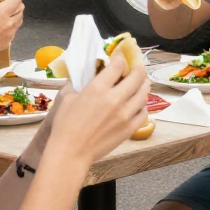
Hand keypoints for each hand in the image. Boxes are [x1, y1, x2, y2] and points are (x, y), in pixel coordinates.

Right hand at [0, 0, 23, 60]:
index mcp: (3, 11)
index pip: (17, 0)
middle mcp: (9, 22)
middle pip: (21, 10)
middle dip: (18, 4)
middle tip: (12, 4)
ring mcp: (10, 33)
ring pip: (19, 21)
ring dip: (16, 16)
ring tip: (9, 15)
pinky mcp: (7, 42)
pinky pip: (13, 32)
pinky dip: (11, 27)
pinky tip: (3, 28)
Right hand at [45, 49, 149, 164]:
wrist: (71, 153)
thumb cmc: (65, 125)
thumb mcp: (67, 98)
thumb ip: (77, 82)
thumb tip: (83, 73)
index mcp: (99, 88)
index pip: (118, 65)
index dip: (120, 57)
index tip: (119, 56)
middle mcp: (116, 98)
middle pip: (138, 75)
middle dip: (138, 68)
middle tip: (135, 67)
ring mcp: (125, 114)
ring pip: (144, 92)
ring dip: (143, 85)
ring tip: (139, 84)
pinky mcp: (130, 128)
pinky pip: (144, 111)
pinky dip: (142, 105)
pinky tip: (137, 104)